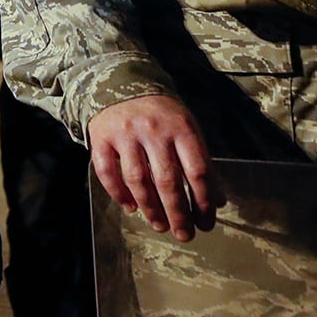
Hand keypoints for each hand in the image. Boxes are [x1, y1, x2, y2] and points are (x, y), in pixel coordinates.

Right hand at [87, 94, 222, 241]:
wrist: (121, 81)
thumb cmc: (161, 113)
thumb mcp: (187, 128)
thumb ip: (200, 160)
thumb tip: (216, 200)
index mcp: (181, 127)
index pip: (198, 171)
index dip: (204, 202)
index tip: (206, 223)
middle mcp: (153, 130)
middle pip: (168, 181)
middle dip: (178, 213)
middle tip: (184, 235)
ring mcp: (125, 134)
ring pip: (138, 180)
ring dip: (150, 208)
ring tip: (160, 225)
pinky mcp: (101, 137)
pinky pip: (107, 172)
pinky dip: (118, 194)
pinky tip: (130, 207)